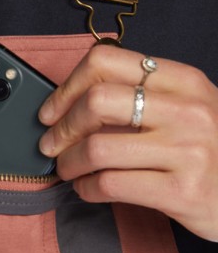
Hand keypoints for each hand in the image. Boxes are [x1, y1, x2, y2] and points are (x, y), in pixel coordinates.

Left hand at [38, 43, 217, 241]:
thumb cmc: (209, 150)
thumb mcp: (186, 109)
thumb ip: (141, 98)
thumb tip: (71, 104)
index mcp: (183, 81)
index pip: (106, 62)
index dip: (66, 87)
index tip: (50, 111)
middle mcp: (188, 110)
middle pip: (96, 102)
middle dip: (61, 128)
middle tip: (51, 145)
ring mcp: (186, 151)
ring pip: (97, 148)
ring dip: (68, 163)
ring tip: (68, 170)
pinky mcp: (180, 191)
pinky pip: (110, 184)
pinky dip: (86, 189)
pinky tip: (87, 189)